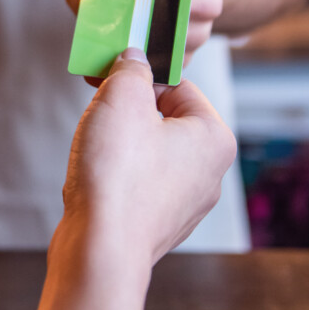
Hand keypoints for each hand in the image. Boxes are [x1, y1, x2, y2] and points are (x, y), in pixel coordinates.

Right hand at [60, 48, 235, 266]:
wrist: (101, 249)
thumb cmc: (117, 175)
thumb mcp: (122, 97)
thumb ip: (130, 68)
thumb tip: (133, 60)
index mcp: (214, 138)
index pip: (179, 87)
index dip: (140, 77)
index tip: (110, 78)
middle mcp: (209, 174)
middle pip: (164, 121)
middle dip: (127, 114)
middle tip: (99, 114)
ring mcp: (185, 205)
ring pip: (147, 154)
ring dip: (118, 145)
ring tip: (95, 152)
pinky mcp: (158, 226)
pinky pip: (136, 186)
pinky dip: (114, 177)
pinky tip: (95, 182)